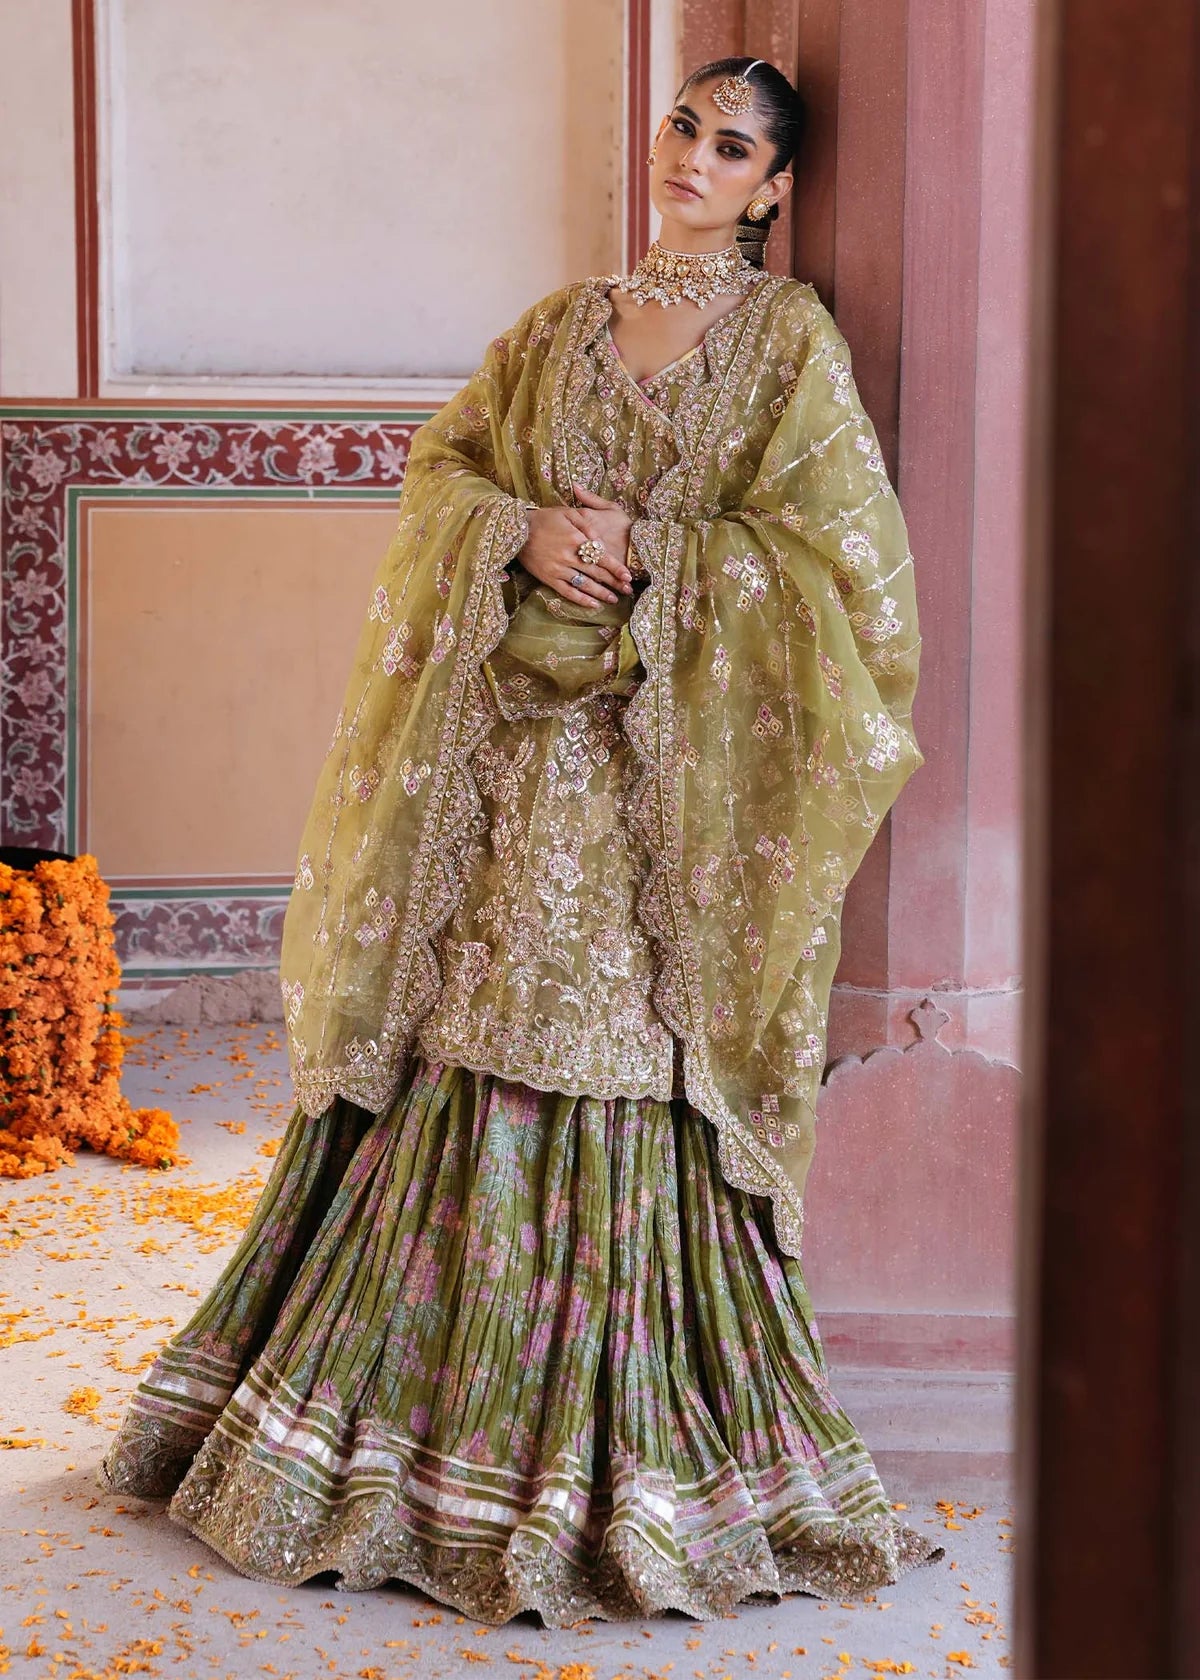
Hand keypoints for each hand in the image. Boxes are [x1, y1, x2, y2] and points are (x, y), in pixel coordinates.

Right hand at [517, 500, 632, 605]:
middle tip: (628, 590)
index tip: (628, 576)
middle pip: (596, 572)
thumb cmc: (545, 519)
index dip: (616, 567)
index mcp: (575, 539)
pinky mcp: (548, 579)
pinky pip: (568, 592)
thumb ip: (587, 523)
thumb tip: (600, 540)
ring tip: (614, 599)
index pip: (601, 556)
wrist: (517, 530)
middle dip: (614, 582)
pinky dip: (581, 600)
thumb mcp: (567, 512)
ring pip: (585, 585)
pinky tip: (593, 605)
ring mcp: (558, 569)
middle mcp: (568, 556)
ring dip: (601, 593)